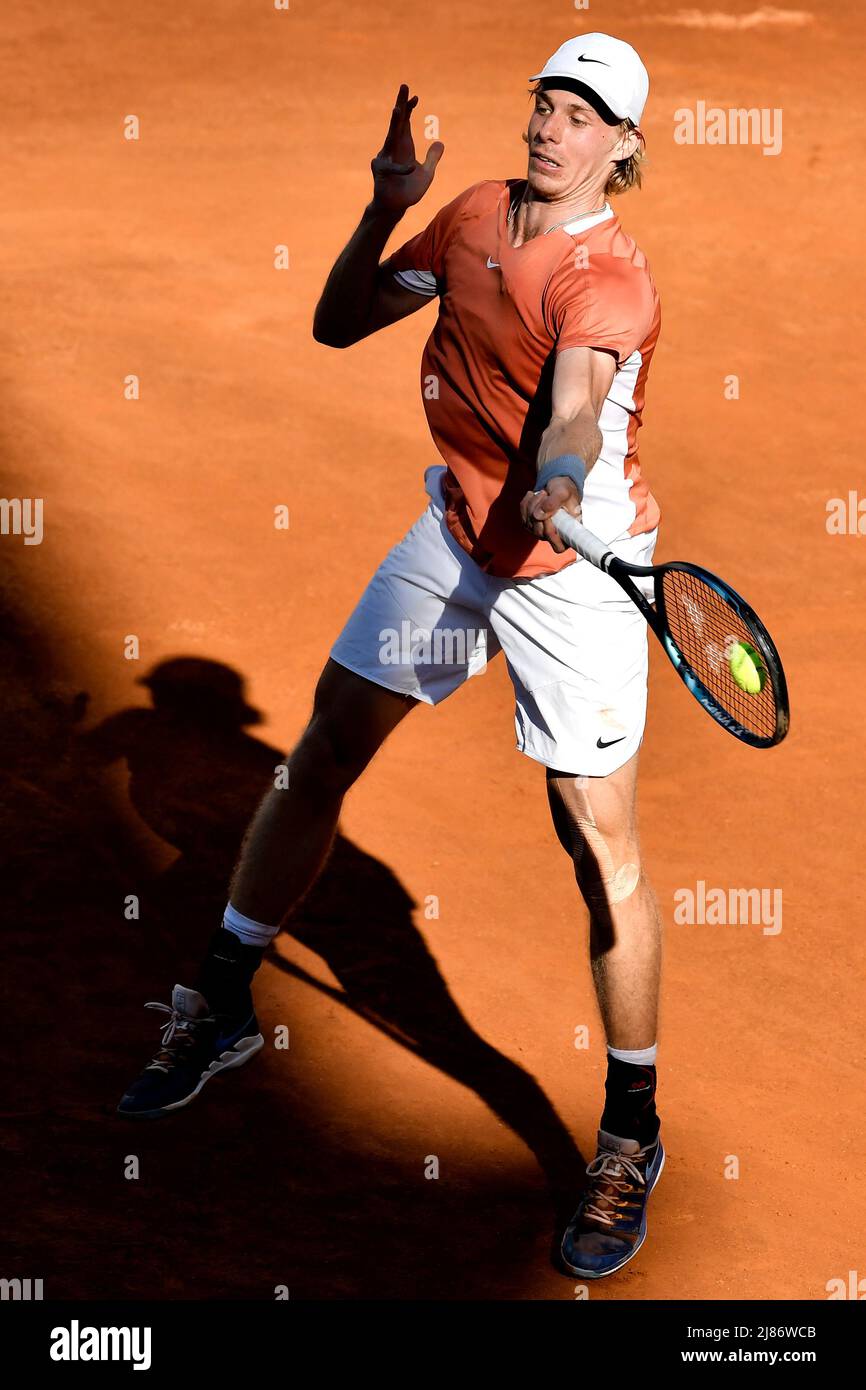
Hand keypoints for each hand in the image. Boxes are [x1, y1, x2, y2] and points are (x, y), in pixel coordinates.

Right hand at [370, 83, 444, 215]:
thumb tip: (440, 142)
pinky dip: (403, 169)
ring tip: (398, 109)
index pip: (406, 123)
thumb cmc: (409, 191)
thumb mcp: (427, 173)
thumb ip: (433, 158)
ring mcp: (385, 158)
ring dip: (395, 123)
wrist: (396, 208)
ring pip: (391, 137)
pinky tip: (411, 170)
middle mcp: (393, 148)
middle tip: (404, 86)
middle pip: (397, 123)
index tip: (415, 96)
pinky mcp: (380, 171)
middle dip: (401, 104)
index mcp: (404, 146)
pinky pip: (393, 166)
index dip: (410, 109)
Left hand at [519, 476, 581, 553]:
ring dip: (532, 505)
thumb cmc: (565, 491)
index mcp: (569, 532)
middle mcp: (554, 535)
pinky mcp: (530, 525)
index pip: (559, 546)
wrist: (557, 487)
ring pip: (529, 524)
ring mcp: (541, 531)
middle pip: (540, 533)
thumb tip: (537, 516)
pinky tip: (532, 495)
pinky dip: (526, 504)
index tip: (549, 516)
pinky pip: (523, 516)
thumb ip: (553, 503)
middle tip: (545, 494)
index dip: (551, 534)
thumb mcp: (563, 493)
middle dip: (539, 511)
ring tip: (542, 493)